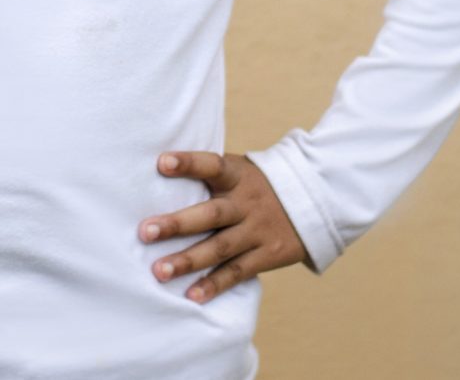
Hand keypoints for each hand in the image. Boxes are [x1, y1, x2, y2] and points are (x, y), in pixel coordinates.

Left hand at [137, 150, 307, 302]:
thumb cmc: (257, 185)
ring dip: (188, 261)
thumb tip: (157, 168)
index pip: (212, 164)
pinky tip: (192, 295)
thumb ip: (209, 174)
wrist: (314, 201)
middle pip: (211, 214)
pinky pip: (237, 272)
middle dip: (177, 224)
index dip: (188, 163)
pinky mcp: (267, 255)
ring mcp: (257, 230)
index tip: (162, 163)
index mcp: (237, 176)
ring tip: (159, 271)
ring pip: (220, 248)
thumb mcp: (240, 170)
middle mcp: (246, 203)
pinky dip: (215, 284)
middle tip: (145, 232)